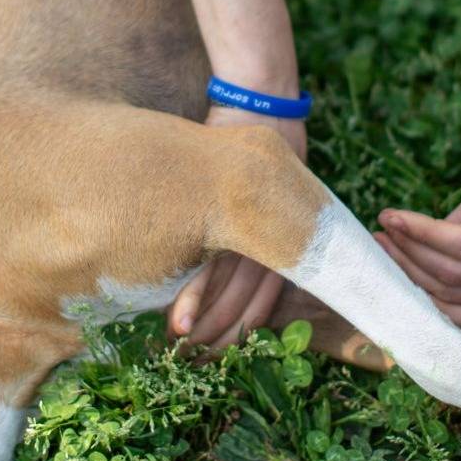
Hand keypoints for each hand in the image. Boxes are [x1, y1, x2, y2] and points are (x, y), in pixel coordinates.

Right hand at [167, 104, 305, 348]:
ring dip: (207, 320)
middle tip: (198, 358)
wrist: (259, 103)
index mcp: (280, 238)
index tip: (220, 350)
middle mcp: (274, 237)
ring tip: (184, 343)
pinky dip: (196, 294)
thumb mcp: (254, 194)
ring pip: (231, 289)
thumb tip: (213, 277)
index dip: (245, 326)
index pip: (266, 296)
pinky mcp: (235, 211)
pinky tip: (181, 320)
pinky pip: (213, 264)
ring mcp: (255, 226)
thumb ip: (243, 232)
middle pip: (249, 299)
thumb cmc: (249, 150)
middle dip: (223, 332)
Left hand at [374, 154, 460, 326]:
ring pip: (450, 297)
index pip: (459, 245)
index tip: (389, 215)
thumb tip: (432, 233)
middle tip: (380, 231)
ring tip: (385, 249)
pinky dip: (432, 302)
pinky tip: (408, 279)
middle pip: (449, 274)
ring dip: (411, 275)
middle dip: (407, 252)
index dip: (419, 233)